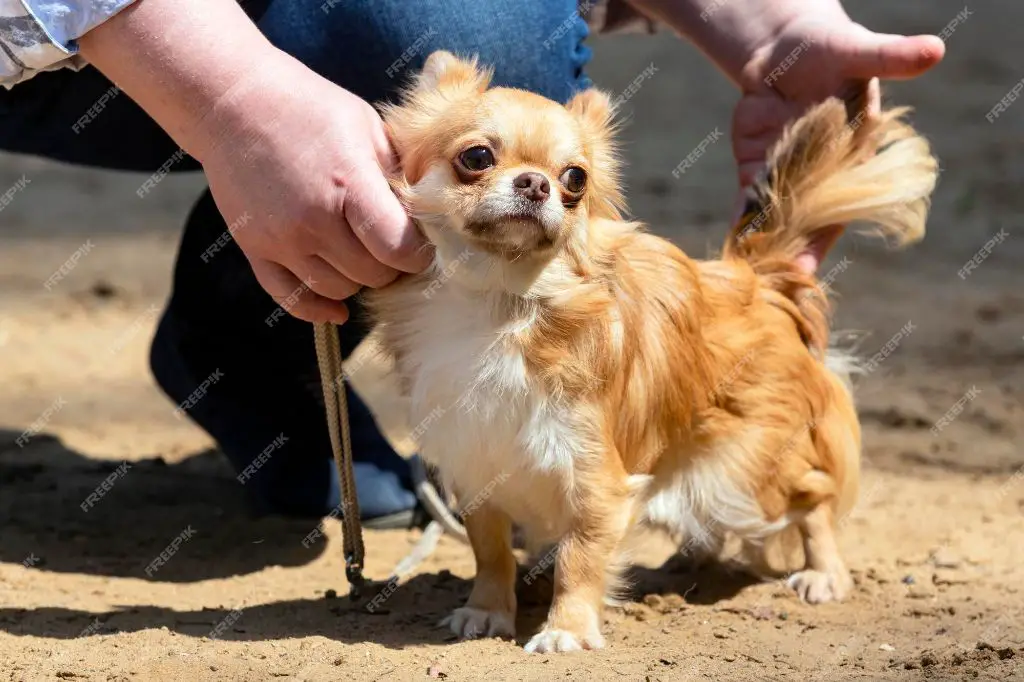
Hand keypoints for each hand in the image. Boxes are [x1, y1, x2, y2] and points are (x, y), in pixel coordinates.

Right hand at [196, 55, 431, 322]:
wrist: (233, 102)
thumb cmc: (310, 110)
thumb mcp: (369, 129)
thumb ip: (399, 177)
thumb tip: (432, 217)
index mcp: (349, 182)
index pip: (398, 249)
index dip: (418, 254)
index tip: (420, 244)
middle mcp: (312, 217)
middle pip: (371, 275)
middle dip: (391, 266)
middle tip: (391, 246)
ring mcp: (280, 237)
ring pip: (337, 290)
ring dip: (357, 280)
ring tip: (361, 254)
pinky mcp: (255, 248)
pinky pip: (292, 298)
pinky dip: (318, 308)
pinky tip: (337, 307)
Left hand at [731, 11, 943, 269]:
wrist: (787, 47)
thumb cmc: (834, 48)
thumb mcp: (860, 51)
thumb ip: (890, 57)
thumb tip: (935, 49)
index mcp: (855, 158)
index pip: (843, 205)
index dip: (825, 236)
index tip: (808, 266)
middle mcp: (821, 175)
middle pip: (806, 220)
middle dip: (790, 251)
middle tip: (774, 283)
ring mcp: (787, 174)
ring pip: (776, 216)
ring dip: (763, 244)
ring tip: (749, 276)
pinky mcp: (756, 166)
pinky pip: (748, 200)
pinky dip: (740, 221)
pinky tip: (732, 244)